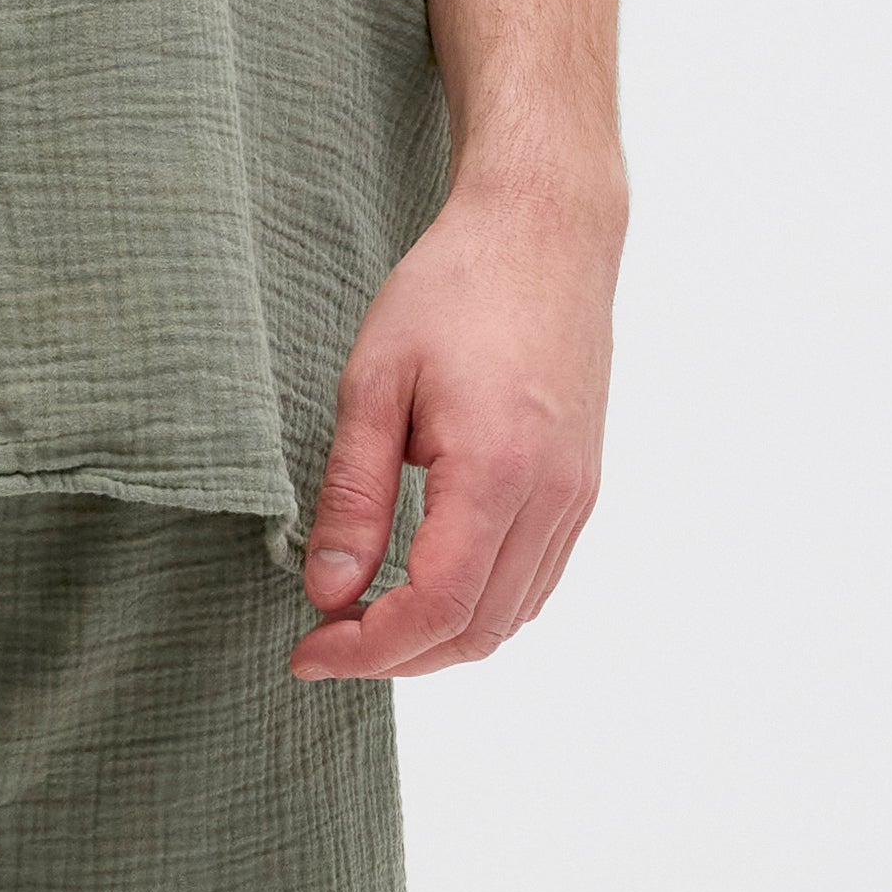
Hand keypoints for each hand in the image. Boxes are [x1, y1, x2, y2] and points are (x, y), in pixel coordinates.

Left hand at [289, 170, 623, 680]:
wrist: (544, 234)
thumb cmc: (454, 290)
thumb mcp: (373, 383)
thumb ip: (353, 496)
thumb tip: (327, 593)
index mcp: (497, 471)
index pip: (438, 607)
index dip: (369, 649)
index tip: (308, 649)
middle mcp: (553, 497)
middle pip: (479, 630)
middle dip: (398, 657)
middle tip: (327, 641)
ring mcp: (577, 496)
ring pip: (514, 617)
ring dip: (440, 640)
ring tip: (368, 620)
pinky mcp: (583, 487)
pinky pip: (537, 581)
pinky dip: (481, 608)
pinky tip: (427, 587)